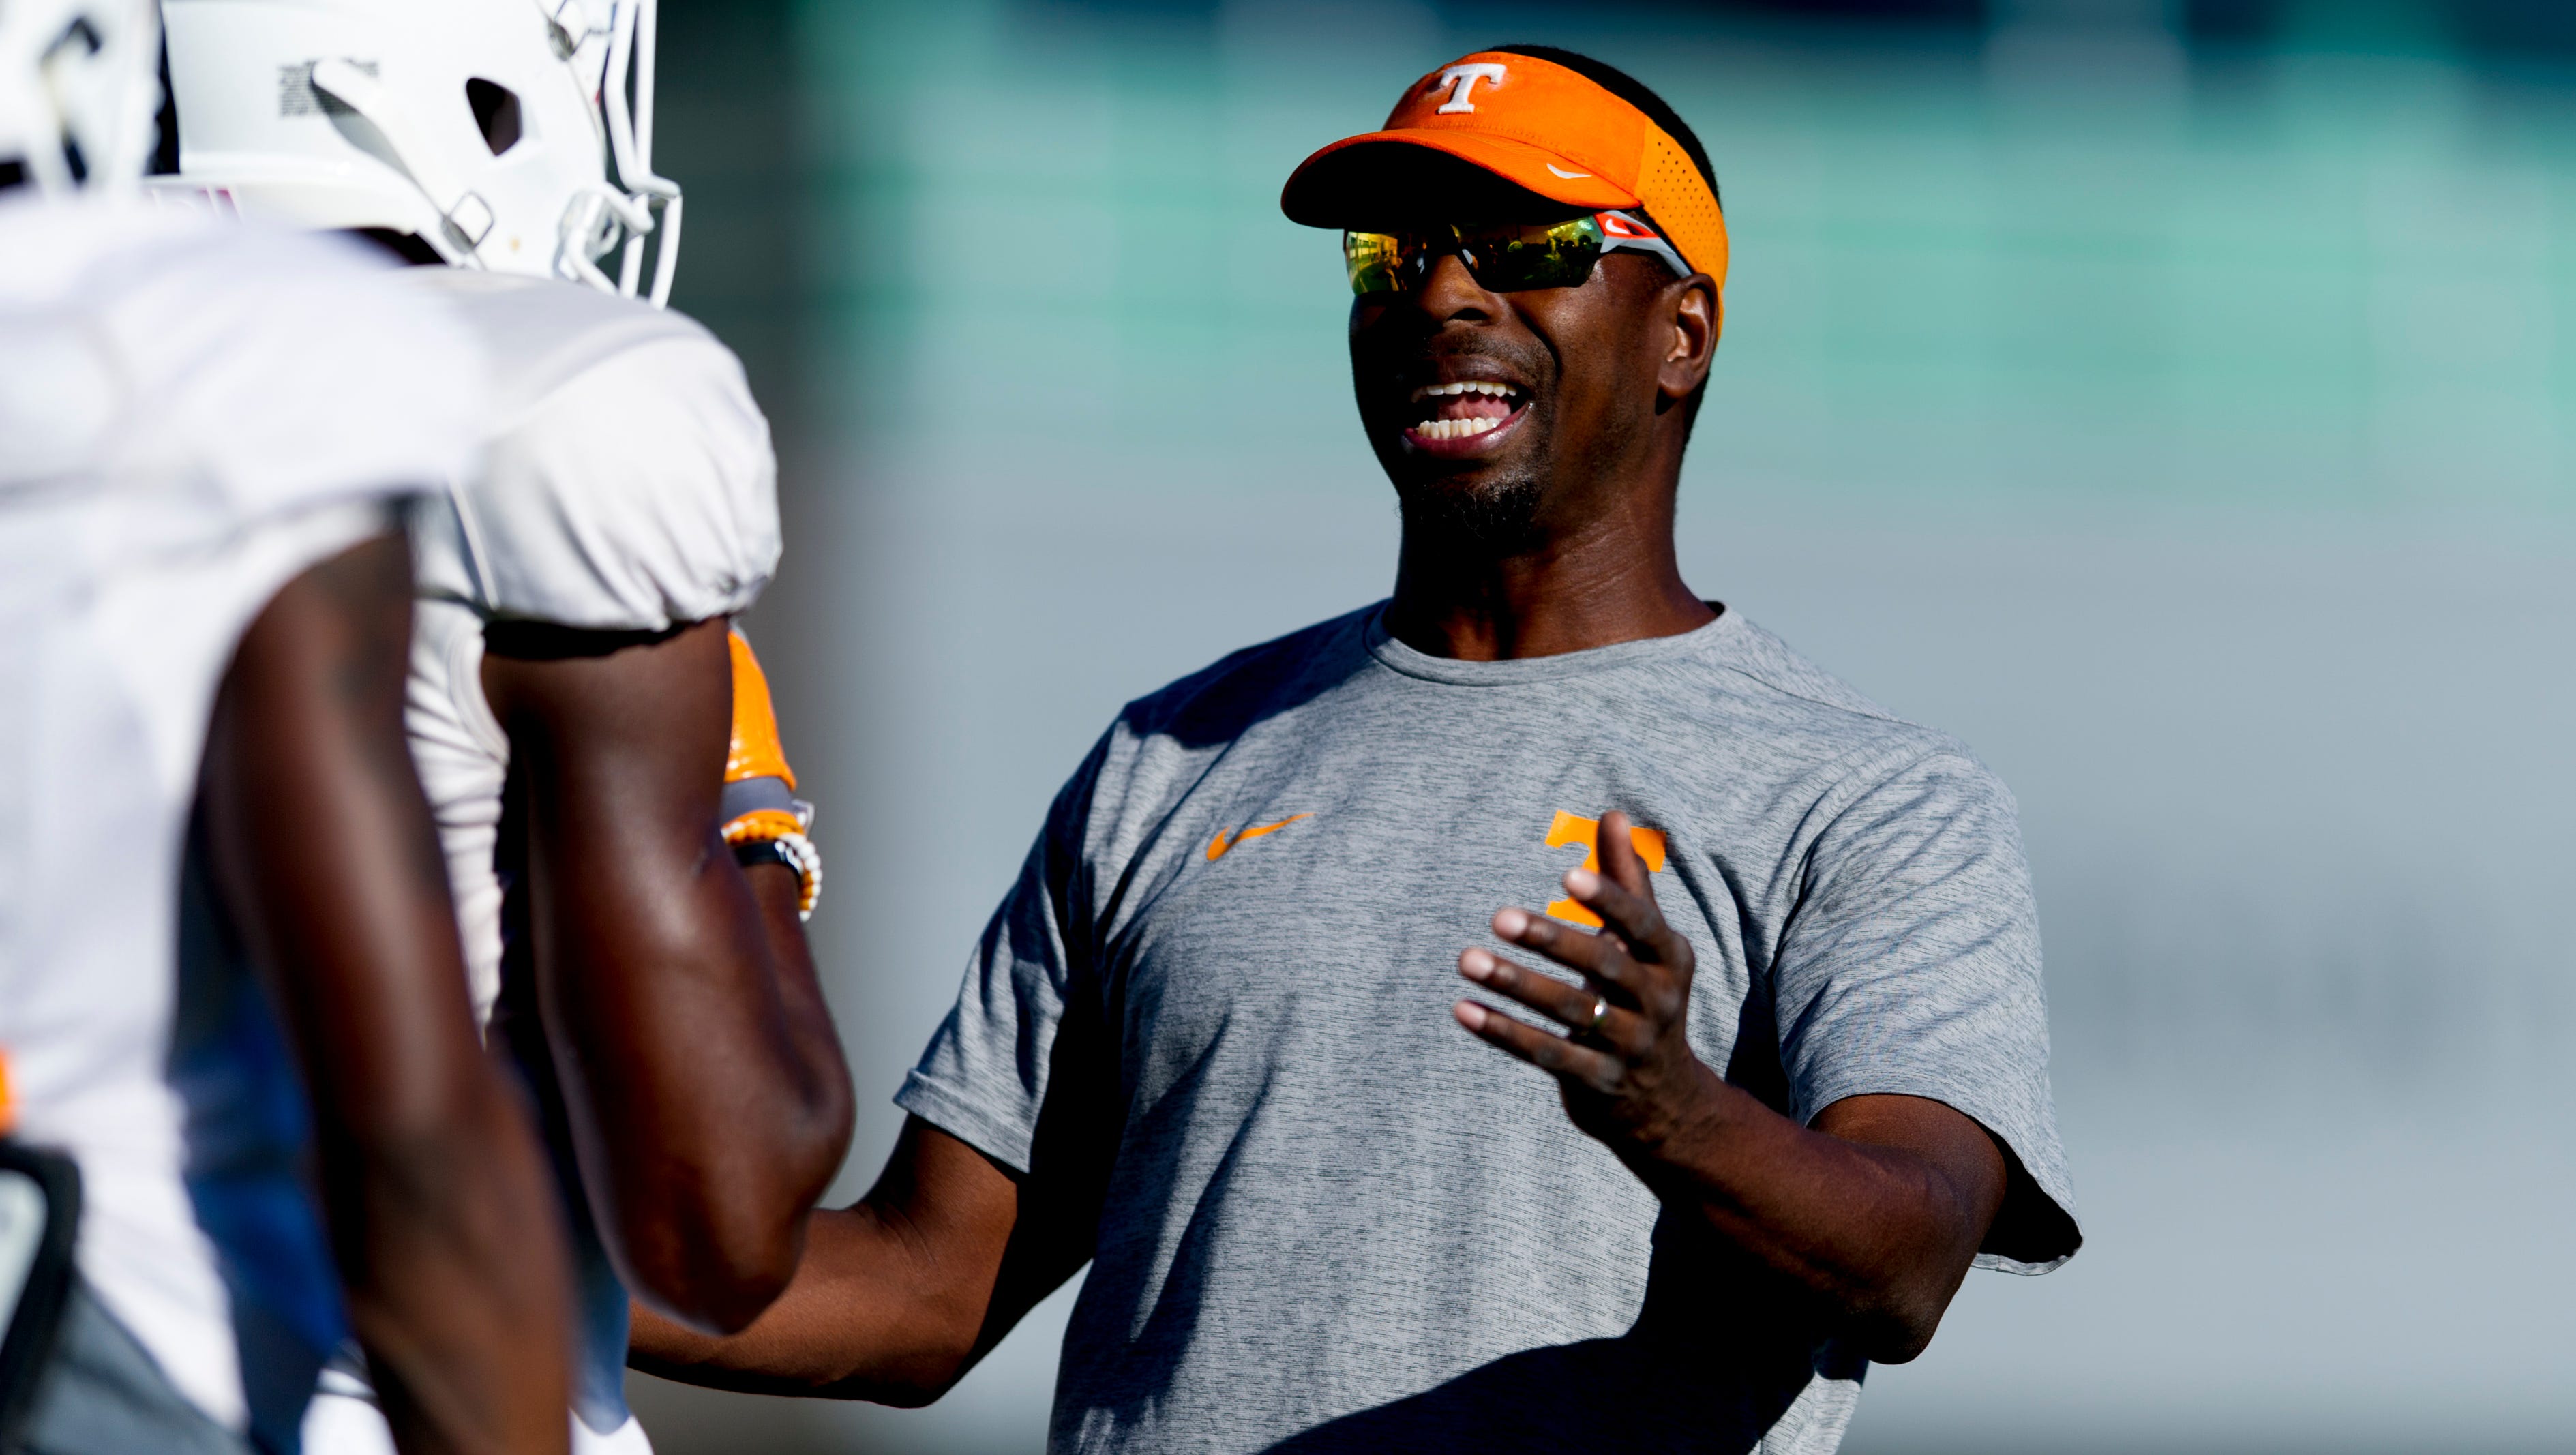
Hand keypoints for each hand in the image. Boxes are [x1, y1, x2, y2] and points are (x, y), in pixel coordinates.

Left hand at [1454, 811, 1719, 1158]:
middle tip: (1498, 915)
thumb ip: (1628, 881)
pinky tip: (1463, 1009)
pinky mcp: (1597, 1082)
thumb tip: (1613, 814)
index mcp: (1671, 960)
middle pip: (1603, 967)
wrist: (1667, 1101)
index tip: (1566, 873)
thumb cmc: (1645, 998)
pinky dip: (1503, 1032)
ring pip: (1568, 1013)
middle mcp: (1657, 1003)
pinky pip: (1545, 1055)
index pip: (1643, 924)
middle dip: (1551, 940)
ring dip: (1515, 984)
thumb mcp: (1648, 945)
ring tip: (1466, 958)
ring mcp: (1629, 1046)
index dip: (1608, 899)